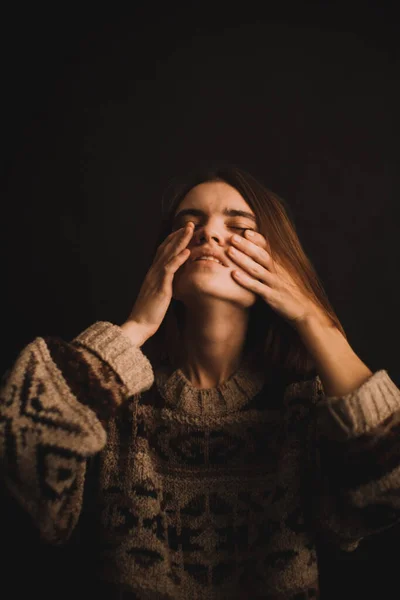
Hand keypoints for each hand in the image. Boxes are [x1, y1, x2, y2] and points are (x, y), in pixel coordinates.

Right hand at [123, 222, 193, 341]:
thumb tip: (172, 280)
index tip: (183, 232)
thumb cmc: (149, 313)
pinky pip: (169, 270)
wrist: (139, 325)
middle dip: (178, 235)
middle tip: (189, 224)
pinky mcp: (160, 287)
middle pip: (166, 248)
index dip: (173, 240)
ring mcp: (156, 278)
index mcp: (152, 274)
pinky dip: (178, 259)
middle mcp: (153, 272)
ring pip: (168, 255)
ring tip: (190, 230)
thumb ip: (164, 285)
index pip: (163, 252)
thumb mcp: (158, 295)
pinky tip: (187, 251)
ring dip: (180, 241)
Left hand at [228, 229, 319, 326]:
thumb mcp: (282, 276)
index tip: (245, 230)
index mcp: (279, 266)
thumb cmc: (290, 292)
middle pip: (261, 255)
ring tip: (229, 251)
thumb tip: (259, 256)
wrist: (304, 310)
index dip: (257, 239)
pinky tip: (233, 274)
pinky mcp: (272, 296)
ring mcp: (274, 284)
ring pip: (257, 269)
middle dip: (246, 245)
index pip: (268, 248)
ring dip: (242, 259)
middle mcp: (277, 272)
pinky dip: (245, 280)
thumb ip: (271, 267)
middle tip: (232, 237)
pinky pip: (257, 287)